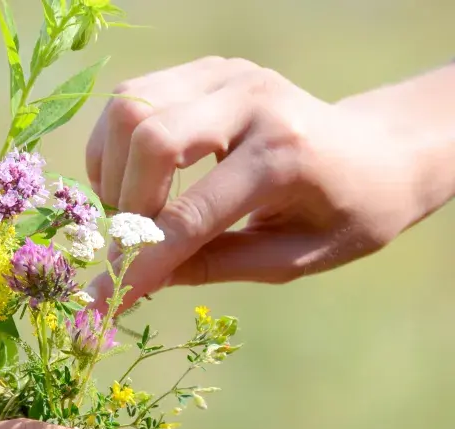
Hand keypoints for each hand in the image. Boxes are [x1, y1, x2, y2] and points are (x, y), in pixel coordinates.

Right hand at [85, 58, 454, 312]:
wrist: (380, 151)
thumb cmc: (345, 213)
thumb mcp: (294, 258)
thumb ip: (215, 265)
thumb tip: (138, 278)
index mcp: (284, 155)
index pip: (190, 214)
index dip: (142, 262)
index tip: (105, 301)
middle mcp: (251, 99)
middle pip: (150, 139)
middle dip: (127, 208)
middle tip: (136, 246)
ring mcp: (224, 74)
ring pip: (128, 109)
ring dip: (115, 172)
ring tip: (135, 211)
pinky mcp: (205, 69)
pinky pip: (130, 99)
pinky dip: (116, 147)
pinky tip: (135, 180)